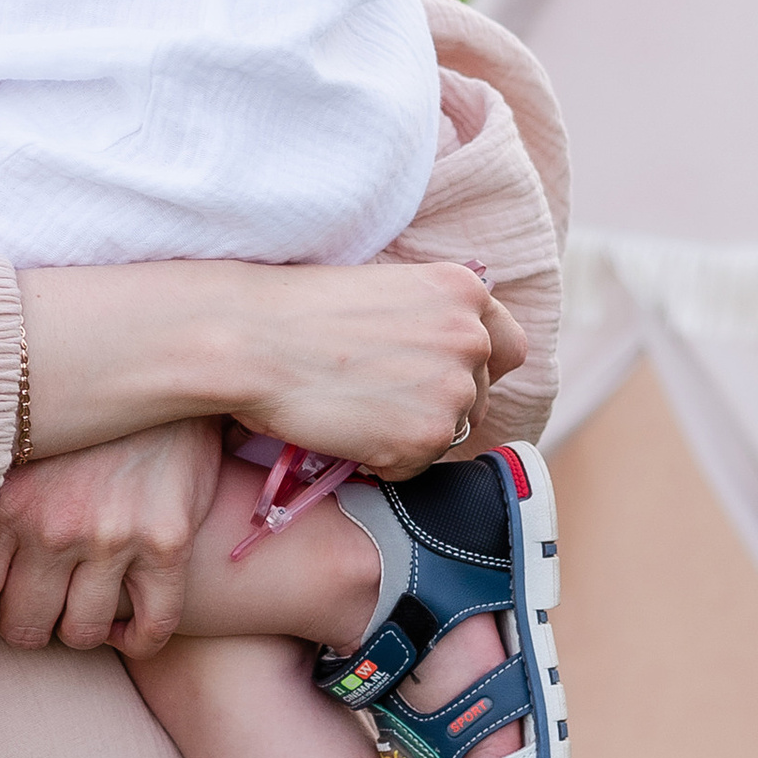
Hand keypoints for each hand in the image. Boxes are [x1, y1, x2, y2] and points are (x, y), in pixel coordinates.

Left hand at [0, 419, 224, 657]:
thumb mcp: (8, 447)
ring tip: (77, 604)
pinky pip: (153, 624)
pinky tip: (125, 623)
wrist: (154, 362)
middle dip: (25, 624)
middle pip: (23, 628)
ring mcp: (112, 537)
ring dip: (77, 629)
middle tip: (34, 602)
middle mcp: (52, 526)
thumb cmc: (72, 416)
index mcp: (2, 503)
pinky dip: (137, 639)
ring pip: (81, 634)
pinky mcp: (167, 541)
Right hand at [230, 261, 521, 478]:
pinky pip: (416, 467)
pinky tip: (344, 431)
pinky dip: (383, 461)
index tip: (441, 379)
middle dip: (436, 405)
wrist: (250, 338)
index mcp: (464, 290)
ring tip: (353, 409)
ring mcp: (454, 389)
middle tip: (376, 399)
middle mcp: (471, 336)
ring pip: (450, 433)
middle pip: (479, 396)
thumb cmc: (296, 310)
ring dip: (409, 432)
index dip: (475, 368)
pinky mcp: (426, 437)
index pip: (507, 345)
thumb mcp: (383, 290)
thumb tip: (446, 365)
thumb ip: (429, 320)